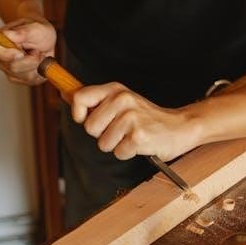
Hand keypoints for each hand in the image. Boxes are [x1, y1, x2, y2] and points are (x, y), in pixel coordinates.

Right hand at [0, 18, 56, 85]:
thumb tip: (8, 34)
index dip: (5, 53)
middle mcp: (1, 57)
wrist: (47, 42)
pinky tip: (39, 62)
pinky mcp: (19, 79)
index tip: (21, 53)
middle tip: (37, 50)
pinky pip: (30, 80)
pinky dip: (39, 71)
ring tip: (38, 54)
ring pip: (24, 75)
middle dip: (30, 60)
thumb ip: (23, 32)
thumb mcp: (36, 28)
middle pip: (12, 67)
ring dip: (36, 65)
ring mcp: (9, 70)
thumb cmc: (39, 33)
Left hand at [71, 83, 199, 160]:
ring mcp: (131, 118)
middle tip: (120, 130)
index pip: (80, 97)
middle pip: (89, 127)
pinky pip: (118, 153)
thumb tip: (66, 94)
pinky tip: (139, 144)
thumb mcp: (122, 102)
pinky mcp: (138, 137)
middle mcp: (122, 100)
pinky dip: (127, 153)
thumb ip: (96, 100)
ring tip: (131, 136)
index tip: (84, 119)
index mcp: (115, 90)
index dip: (78, 113)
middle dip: (102, 135)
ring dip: (116, 145)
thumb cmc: (147, 118)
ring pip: (103, 144)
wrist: (179, 127)